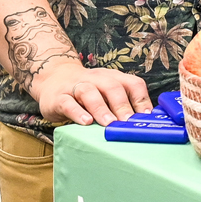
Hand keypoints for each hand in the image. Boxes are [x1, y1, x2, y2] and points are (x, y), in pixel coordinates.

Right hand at [28, 60, 151, 126]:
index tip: (147, 117)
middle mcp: (96, 79)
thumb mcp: (106, 93)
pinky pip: (68, 103)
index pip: (133, 83)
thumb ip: (123, 104)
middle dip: (122, 105)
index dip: (142, 100)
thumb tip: (144, 124)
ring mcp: (77, 86)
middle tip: (127, 122)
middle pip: (112, 87)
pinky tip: (86, 122)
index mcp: (113, 78)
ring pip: (90, 93)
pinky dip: (77, 112)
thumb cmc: (88, 92)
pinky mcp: (59, 98)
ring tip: (108, 123)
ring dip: (101, 108)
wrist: (54, 79)